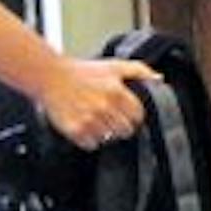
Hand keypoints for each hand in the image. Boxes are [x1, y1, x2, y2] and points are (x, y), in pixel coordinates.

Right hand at [36, 57, 161, 148]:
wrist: (51, 77)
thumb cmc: (82, 72)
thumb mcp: (114, 65)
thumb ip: (139, 70)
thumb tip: (159, 80)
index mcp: (117, 92)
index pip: (138, 116)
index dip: (134, 116)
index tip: (126, 114)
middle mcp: (105, 107)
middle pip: (126, 131)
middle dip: (120, 125)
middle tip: (110, 117)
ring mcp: (90, 120)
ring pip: (109, 139)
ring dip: (104, 133)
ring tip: (96, 120)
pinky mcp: (75, 130)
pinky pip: (92, 145)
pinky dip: (89, 139)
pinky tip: (85, 126)